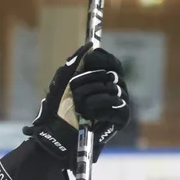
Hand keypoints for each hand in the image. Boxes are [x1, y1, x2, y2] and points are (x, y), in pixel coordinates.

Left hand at [23, 45, 129, 164]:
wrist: (57, 134)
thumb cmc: (59, 109)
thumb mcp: (63, 80)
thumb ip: (75, 61)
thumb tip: (90, 45)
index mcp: (103, 80)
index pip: (112, 62)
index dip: (103, 58)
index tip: (90, 59)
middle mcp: (115, 89)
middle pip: (111, 74)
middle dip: (88, 80)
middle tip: (73, 91)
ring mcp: (121, 103)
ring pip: (112, 88)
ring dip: (89, 96)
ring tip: (78, 106)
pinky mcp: (122, 117)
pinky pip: (116, 104)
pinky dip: (98, 107)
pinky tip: (88, 114)